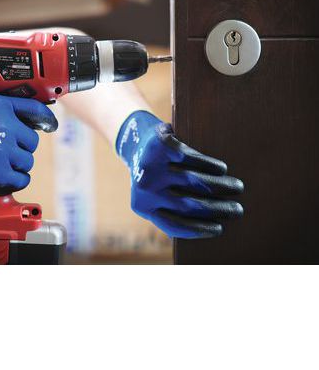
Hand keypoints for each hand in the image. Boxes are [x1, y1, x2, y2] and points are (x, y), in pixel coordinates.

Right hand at [0, 95, 57, 201]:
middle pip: (32, 141)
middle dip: (22, 147)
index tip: (52, 125)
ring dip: (17, 165)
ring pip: (26, 161)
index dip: (47, 119)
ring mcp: (0, 149)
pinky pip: (20, 178)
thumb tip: (27, 119)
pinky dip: (14, 180)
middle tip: (5, 151)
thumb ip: (1, 110)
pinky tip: (4, 177)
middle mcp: (3, 125)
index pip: (34, 109)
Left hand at [116, 111, 243, 238]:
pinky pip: (190, 158)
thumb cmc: (153, 175)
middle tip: (237, 210)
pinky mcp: (160, 146)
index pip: (174, 225)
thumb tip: (213, 225)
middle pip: (188, 204)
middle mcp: (145, 188)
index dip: (199, 229)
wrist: (133, 140)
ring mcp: (151, 166)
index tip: (220, 229)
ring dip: (220, 186)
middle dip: (218, 209)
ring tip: (237, 188)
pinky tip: (221, 169)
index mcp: (142, 206)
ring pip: (193, 180)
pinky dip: (209, 164)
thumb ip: (172, 212)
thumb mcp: (154, 197)